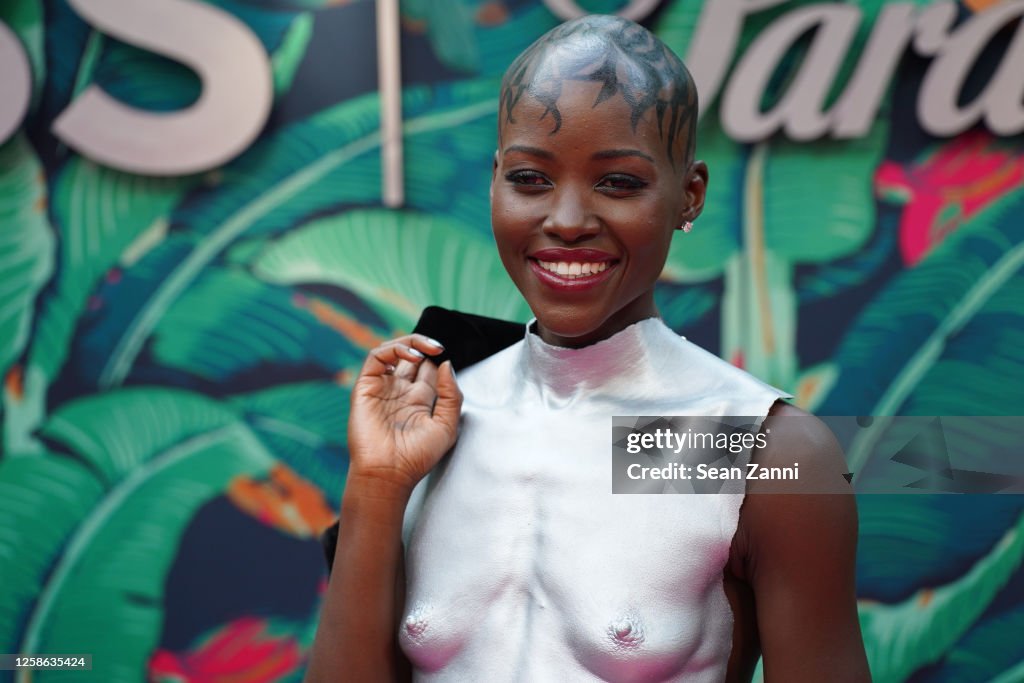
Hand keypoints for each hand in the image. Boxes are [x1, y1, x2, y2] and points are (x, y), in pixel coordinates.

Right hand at [347, 334, 461, 494]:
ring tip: (428, 348)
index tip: (447, 358)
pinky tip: (411, 357)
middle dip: (425, 346)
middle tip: (438, 347)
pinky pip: (376, 357)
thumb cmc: (416, 457)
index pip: (429, 369)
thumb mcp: (447, 426)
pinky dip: (394, 349)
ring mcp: (382, 388)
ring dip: (412, 343)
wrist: (388, 473)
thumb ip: (452, 395)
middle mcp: (400, 392)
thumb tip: (446, 364)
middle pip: (411, 357)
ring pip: (393, 351)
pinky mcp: (366, 386)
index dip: (438, 359)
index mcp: (419, 401)